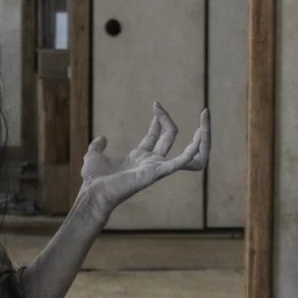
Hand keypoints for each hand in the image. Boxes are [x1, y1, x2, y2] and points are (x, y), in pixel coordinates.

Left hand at [80, 103, 209, 218]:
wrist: (93, 192)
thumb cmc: (94, 180)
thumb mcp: (93, 155)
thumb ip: (98, 146)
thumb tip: (102, 138)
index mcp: (140, 158)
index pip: (157, 135)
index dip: (158, 119)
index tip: (155, 105)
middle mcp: (152, 162)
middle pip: (170, 136)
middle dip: (167, 118)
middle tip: (157, 104)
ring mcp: (158, 167)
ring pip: (187, 150)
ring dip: (198, 136)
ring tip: (203, 118)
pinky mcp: (159, 172)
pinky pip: (183, 161)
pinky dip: (195, 149)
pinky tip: (201, 135)